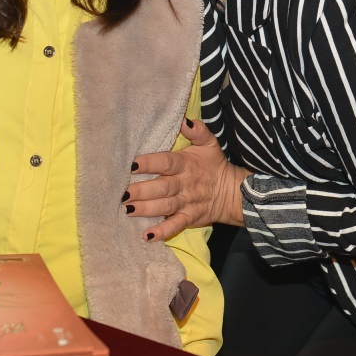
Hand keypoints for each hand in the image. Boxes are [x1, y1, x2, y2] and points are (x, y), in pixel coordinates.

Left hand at [124, 118, 251, 241]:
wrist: (232, 192)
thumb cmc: (213, 165)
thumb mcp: (210, 143)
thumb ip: (197, 130)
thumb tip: (184, 120)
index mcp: (186, 164)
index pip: (167, 162)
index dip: (150, 163)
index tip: (132, 165)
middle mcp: (185, 184)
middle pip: (162, 187)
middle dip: (141, 190)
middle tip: (122, 193)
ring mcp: (187, 203)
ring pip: (165, 206)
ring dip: (146, 209)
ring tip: (127, 210)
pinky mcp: (190, 218)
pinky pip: (175, 225)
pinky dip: (162, 232)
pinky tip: (147, 236)